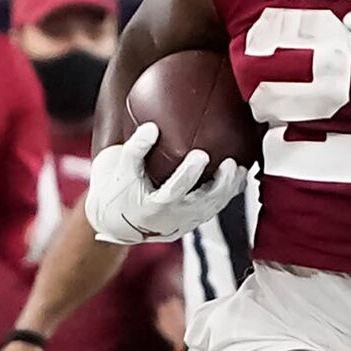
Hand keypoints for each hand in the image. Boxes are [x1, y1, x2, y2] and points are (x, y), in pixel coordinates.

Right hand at [82, 123, 242, 245]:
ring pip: (211, 209)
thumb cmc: (113, 187)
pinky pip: (212, 210)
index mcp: (150, 207)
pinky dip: (226, 195)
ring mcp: (182, 223)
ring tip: (238, 167)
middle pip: (201, 203)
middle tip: (230, 163)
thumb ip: (135, 148)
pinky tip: (237, 176)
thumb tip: (152, 126)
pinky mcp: (190, 223)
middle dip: (219, 184)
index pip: (173, 191)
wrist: (112, 221)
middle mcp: (170, 219)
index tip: (201, 154)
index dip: (188, 174)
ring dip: (228, 190)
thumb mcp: (116, 168)